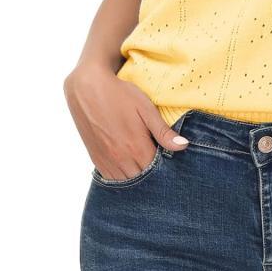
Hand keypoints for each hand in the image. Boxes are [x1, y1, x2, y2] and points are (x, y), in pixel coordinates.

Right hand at [63, 66, 188, 180]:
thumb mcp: (146, 109)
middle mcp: (120, 159)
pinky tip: (128, 164)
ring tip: (143, 160)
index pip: (157, 170)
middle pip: (142, 178)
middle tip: (157, 156)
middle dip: (152, 172)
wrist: (87, 88)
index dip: (166, 165)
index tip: (169, 155)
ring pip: (126, 182)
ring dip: (137, 175)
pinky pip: (110, 178)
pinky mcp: (95, 159)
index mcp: (136, 147)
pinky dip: (121, 176)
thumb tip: (184, 146)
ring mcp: (106, 161)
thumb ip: (163, 132)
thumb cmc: (120, 95)